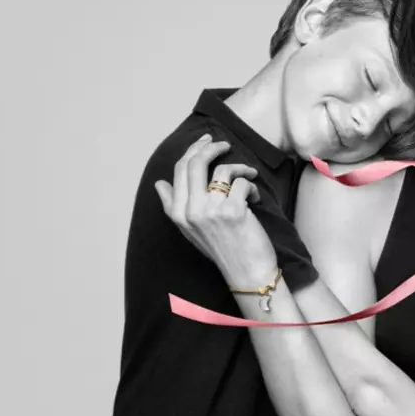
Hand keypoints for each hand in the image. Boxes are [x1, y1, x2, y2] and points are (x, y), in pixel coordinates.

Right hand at [154, 134, 277, 287]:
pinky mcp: (233, 211)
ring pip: (222, 169)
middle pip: (195, 163)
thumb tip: (159, 184)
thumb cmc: (221, 250)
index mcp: (178, 213)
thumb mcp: (190, 230)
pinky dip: (252, 186)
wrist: (246, 272)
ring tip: (248, 175)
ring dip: (239, 168)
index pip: (179, 170)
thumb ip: (173, 206)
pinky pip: (242, 182)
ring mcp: (211, 210)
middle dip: (211, 147)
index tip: (206, 143)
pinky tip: (255, 197)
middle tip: (224, 145)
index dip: (193, 150)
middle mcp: (191, 211)